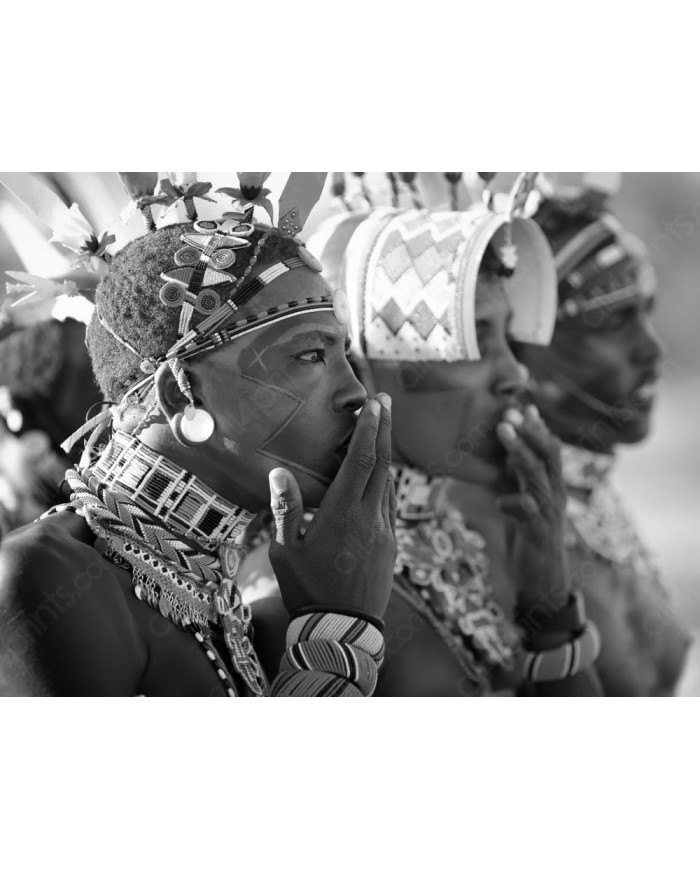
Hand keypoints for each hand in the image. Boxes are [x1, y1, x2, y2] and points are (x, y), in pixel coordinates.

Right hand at [267, 394, 396, 624]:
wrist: (343, 629)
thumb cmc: (308, 590)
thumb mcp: (285, 551)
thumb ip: (286, 510)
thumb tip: (279, 473)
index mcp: (343, 513)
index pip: (361, 460)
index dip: (368, 429)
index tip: (373, 404)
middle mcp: (370, 517)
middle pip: (382, 464)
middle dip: (384, 430)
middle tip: (384, 402)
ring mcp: (384, 531)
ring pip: (389, 483)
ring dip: (386, 454)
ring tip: (381, 433)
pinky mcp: (390, 545)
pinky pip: (390, 504)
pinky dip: (386, 482)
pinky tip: (380, 479)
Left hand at [495, 405, 569, 612]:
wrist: (541, 580)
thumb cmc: (528, 538)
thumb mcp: (520, 501)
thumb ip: (516, 480)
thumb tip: (505, 455)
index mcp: (552, 486)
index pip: (549, 451)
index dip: (537, 429)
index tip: (523, 407)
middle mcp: (555, 496)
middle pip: (548, 457)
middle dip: (529, 433)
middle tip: (509, 413)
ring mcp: (549, 514)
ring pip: (537, 477)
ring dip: (520, 453)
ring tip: (503, 434)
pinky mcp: (538, 533)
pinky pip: (526, 514)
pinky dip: (512, 504)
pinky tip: (500, 500)